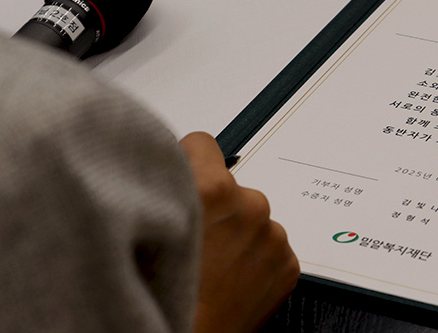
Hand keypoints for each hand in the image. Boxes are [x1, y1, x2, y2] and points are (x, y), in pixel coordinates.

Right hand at [179, 132, 299, 332]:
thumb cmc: (161, 294)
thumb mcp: (150, 222)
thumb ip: (166, 183)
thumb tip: (167, 164)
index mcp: (212, 190)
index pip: (203, 144)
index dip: (187, 163)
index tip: (182, 181)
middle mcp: (250, 207)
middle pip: (232, 185)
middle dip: (216, 204)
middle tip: (194, 237)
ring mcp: (273, 238)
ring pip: (252, 217)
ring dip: (237, 232)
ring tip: (211, 265)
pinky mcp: (288, 265)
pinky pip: (269, 245)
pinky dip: (254, 258)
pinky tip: (230, 278)